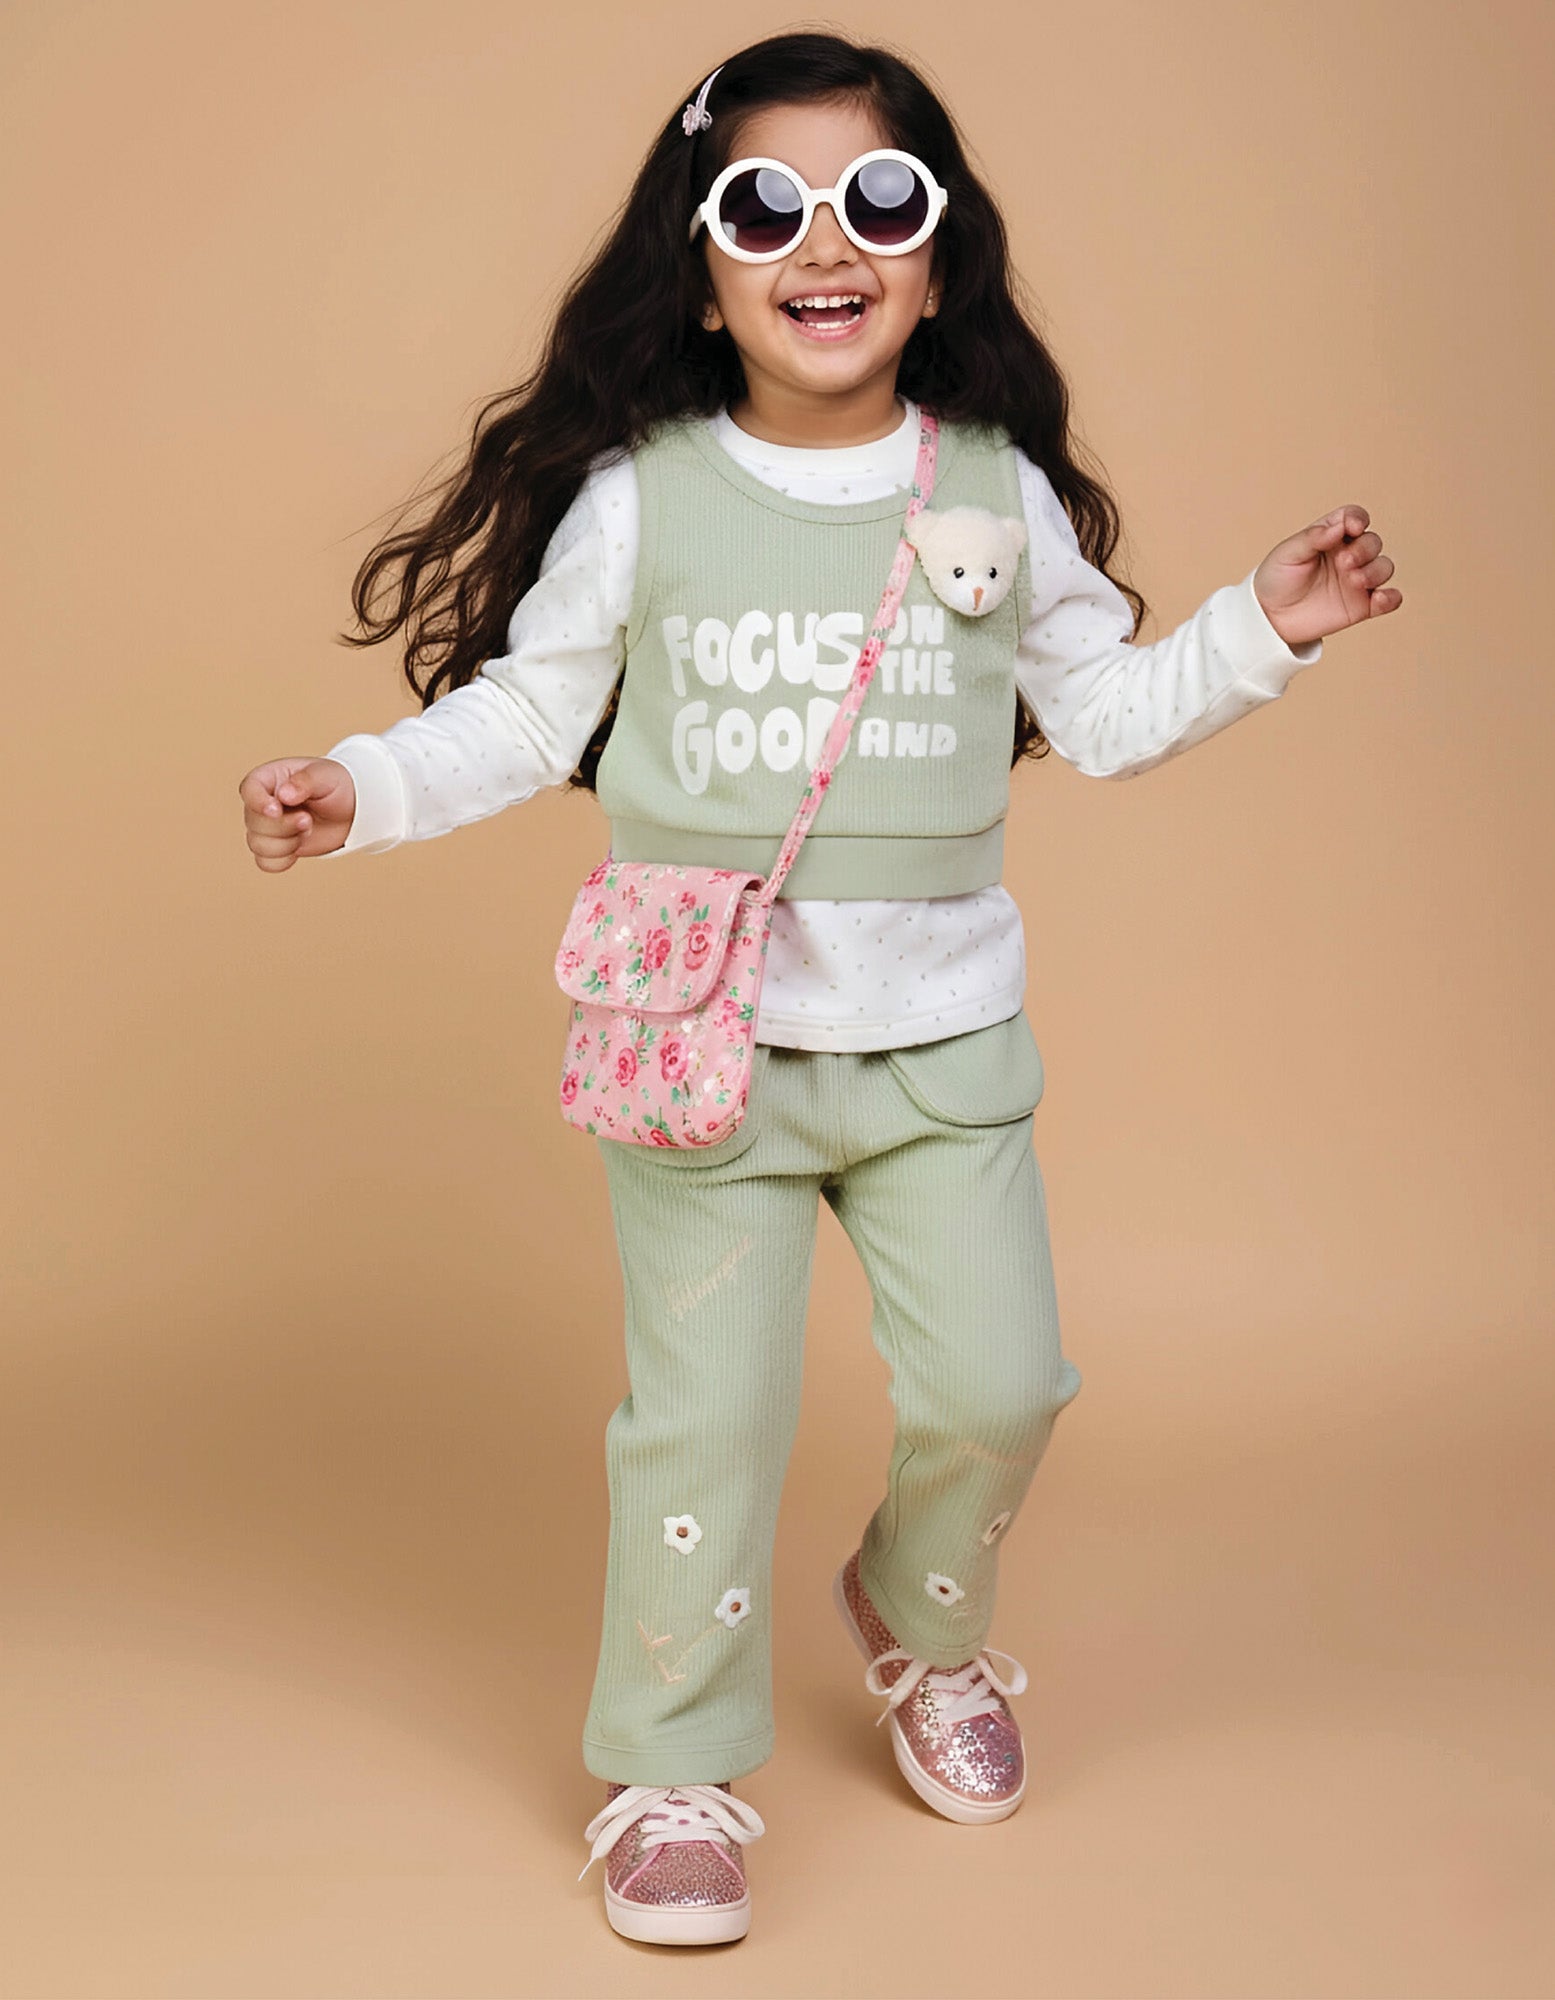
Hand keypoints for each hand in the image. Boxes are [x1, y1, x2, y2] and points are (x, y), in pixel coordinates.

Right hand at [239, 757, 355, 871]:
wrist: (350, 810)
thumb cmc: (334, 785)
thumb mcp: (325, 775)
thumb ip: (304, 781)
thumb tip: (284, 796)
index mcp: (268, 778)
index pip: (249, 789)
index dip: (257, 802)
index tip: (276, 810)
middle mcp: (261, 803)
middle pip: (254, 822)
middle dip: (284, 826)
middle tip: (307, 819)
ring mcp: (266, 827)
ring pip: (257, 845)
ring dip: (287, 843)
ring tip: (307, 829)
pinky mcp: (276, 847)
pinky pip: (266, 863)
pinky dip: (284, 859)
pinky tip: (300, 845)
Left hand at [1252, 505, 1401, 649]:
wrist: (1269, 618)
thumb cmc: (1277, 579)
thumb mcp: (1287, 554)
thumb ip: (1312, 537)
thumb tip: (1339, 526)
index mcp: (1331, 536)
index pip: (1354, 518)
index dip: (1358, 519)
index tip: (1353, 527)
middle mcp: (1349, 555)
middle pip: (1373, 542)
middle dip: (1364, 549)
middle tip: (1344, 562)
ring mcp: (1357, 580)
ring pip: (1384, 567)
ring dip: (1376, 571)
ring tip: (1354, 581)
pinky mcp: (1362, 606)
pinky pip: (1389, 599)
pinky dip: (1391, 598)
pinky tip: (1379, 599)